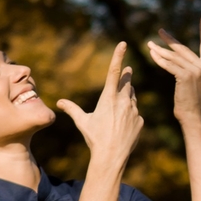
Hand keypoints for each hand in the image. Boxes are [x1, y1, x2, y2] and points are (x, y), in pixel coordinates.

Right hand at [56, 42, 143, 168]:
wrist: (111, 157)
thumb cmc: (94, 138)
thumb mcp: (82, 122)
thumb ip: (72, 109)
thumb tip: (59, 102)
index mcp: (108, 98)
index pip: (114, 71)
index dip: (118, 55)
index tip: (123, 43)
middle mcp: (123, 101)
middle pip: (127, 82)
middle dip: (127, 75)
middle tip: (128, 70)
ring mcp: (134, 111)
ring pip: (133, 97)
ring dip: (128, 95)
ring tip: (121, 102)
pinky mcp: (140, 121)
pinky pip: (136, 112)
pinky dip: (131, 113)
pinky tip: (124, 123)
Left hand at [147, 15, 200, 122]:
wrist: (192, 116)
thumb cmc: (190, 102)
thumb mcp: (194, 83)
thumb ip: (189, 69)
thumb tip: (176, 58)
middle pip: (183, 49)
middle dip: (170, 40)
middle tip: (160, 31)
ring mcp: (196, 71)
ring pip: (174, 57)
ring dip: (160, 50)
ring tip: (149, 45)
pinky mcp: (186, 76)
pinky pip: (170, 65)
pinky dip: (159, 59)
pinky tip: (152, 54)